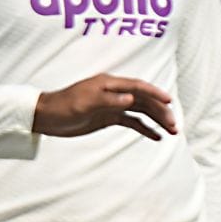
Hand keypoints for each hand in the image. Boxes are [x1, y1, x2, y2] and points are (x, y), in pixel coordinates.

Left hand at [34, 74, 176, 139]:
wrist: (46, 116)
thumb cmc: (62, 106)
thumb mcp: (84, 103)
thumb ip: (108, 101)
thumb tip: (131, 99)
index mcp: (109, 84)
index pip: (138, 87)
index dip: (155, 93)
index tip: (169, 101)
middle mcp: (114, 93)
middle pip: (144, 100)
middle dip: (160, 111)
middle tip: (174, 125)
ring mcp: (113, 105)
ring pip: (141, 111)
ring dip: (156, 120)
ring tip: (172, 131)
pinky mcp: (109, 117)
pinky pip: (132, 121)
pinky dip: (144, 128)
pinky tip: (156, 136)